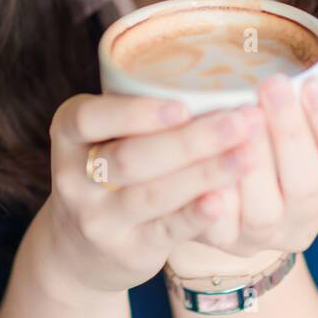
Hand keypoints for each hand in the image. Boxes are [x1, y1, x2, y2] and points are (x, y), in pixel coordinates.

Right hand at [44, 90, 283, 295]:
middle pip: (131, 158)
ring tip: (250, 154)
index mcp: (68, 134)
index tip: (184, 104)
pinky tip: (225, 199)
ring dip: (206, 173)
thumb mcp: (103, 136)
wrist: (78, 248)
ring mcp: (97, 219)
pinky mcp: (126, 250)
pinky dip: (195, 215)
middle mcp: (74, 178)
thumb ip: (139, 111)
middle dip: (191, 140)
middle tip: (243, 120)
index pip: (89, 118)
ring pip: (152, 194)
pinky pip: (165, 231)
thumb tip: (221, 67)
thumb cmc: (109, 171)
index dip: (134, 113)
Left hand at [165, 71, 317, 274]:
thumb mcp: (309, 123)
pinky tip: (209, 159)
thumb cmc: (275, 144)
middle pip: (305, 185)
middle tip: (272, 84)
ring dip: (253, 162)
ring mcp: (265, 237)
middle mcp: (305, 221)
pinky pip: (220, 227)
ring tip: (240, 114)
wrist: (224, 192)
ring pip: (264, 211)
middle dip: (290, 131)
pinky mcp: (225, 242)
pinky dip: (216, 199)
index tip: (313, 83)